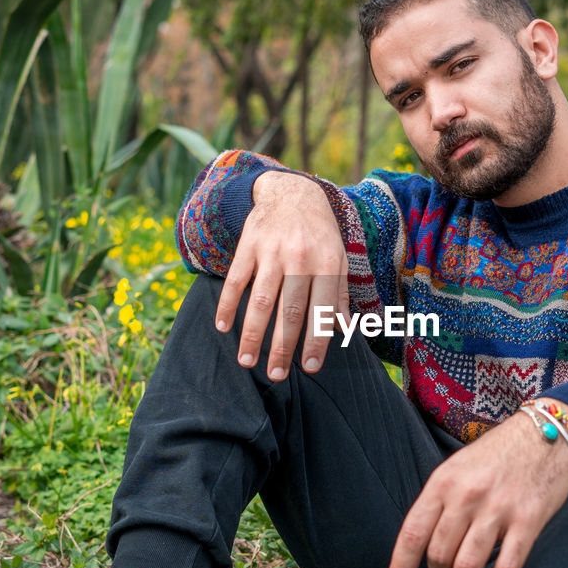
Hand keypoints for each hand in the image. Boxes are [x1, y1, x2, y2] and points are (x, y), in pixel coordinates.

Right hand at [215, 170, 349, 377]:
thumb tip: (344, 328)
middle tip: (275, 375)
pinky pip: (235, 280)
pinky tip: (223, 327)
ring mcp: (272, 252)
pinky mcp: (248, 245)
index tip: (310, 368)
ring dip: (252, 334)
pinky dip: (227, 305)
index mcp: (327, 265)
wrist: (292, 192)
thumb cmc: (320, 234)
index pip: (322, 311)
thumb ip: (340, 293)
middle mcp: (300, 259)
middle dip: (282, 347)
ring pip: (261, 300)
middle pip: (290, 311)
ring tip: (247, 361)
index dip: (316, 342)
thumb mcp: (339, 258)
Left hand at [386, 400, 567, 567]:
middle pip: (439, 556)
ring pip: (467, 567)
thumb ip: (439, 502)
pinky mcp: (528, 520)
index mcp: (443, 482)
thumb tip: (422, 545)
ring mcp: (498, 508)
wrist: (546, 434)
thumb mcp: (457, 468)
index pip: (413, 534)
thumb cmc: (497, 455)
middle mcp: (467, 496)